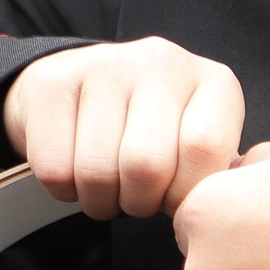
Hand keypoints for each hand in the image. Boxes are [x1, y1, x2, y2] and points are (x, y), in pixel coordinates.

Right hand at [1, 38, 244, 218]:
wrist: (79, 85)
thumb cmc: (151, 130)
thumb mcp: (196, 142)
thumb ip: (213, 171)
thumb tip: (218, 207)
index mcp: (211, 81)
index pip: (205, 149)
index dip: (184, 195)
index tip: (173, 200)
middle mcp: (161, 62)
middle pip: (147, 166)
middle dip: (138, 203)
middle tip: (136, 197)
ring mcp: (103, 65)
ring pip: (98, 173)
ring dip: (100, 201)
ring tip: (108, 188)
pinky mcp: (51, 83)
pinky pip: (55, 169)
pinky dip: (65, 191)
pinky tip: (76, 171)